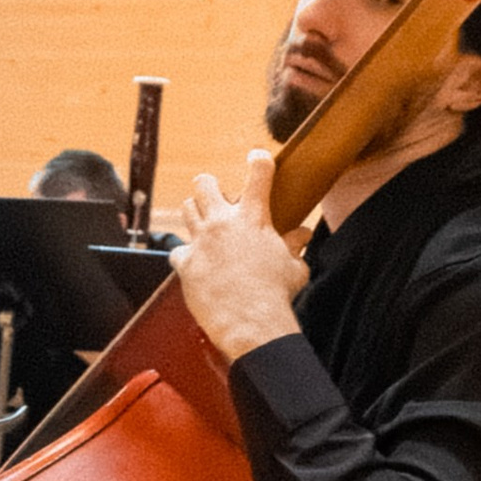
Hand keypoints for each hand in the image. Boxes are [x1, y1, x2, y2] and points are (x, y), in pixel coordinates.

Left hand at [171, 155, 306, 365]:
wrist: (251, 322)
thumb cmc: (276, 295)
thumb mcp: (294, 267)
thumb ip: (295, 246)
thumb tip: (303, 235)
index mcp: (254, 218)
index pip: (258, 173)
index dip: (258, 160)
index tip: (257, 158)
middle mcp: (223, 223)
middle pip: (204, 183)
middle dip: (210, 186)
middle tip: (218, 198)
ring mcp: (201, 241)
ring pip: (187, 208)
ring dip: (196, 214)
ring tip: (207, 227)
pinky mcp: (185, 263)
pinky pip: (177, 249)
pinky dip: (186, 254)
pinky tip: (196, 263)